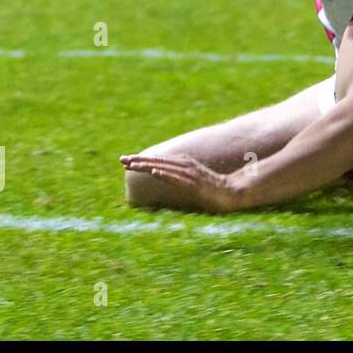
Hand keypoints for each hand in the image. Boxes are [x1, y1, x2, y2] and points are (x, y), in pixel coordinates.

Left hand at [120, 153, 242, 213]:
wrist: (231, 192)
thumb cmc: (212, 189)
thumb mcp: (193, 181)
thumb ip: (181, 177)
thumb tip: (166, 177)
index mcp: (185, 163)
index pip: (159, 160)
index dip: (142, 159)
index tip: (126, 161)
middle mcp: (186, 165)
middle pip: (159, 161)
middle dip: (139, 160)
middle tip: (121, 160)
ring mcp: (190, 173)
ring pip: (164, 167)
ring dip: (147, 165)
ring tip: (131, 165)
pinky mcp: (194, 183)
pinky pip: (177, 177)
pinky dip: (165, 174)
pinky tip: (154, 172)